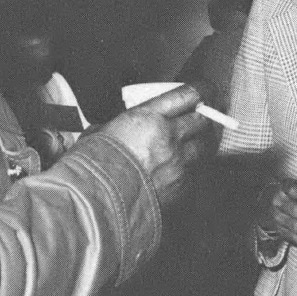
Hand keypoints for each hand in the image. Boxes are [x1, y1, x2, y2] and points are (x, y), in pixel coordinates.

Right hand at [99, 83, 210, 209]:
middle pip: (203, 119)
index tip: (205, 90)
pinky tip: (183, 168)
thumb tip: (122, 127)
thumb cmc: (90, 169)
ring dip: (203, 142)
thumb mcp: (100, 133)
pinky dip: (194, 167)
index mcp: (147, 117)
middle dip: (206, 117)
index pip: (187, 95)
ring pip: (205, 146)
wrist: (94, 205)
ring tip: (198, 141)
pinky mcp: (182, 186)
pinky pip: (196, 171)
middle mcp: (169, 137)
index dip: (202, 90)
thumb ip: (121, 125)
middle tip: (205, 116)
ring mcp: (178, 162)